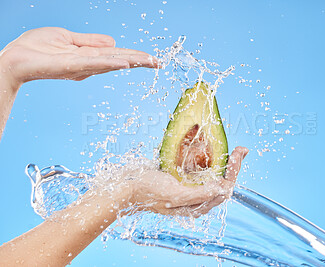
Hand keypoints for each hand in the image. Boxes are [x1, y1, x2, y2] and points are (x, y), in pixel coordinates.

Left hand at [0, 27, 157, 85]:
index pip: (117, 54)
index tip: (152, 58)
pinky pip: (95, 64)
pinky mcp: (72, 66)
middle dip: (140, 61)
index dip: (135, 55)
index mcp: (89, 56)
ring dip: (132, 62)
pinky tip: (125, 63)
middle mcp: (89, 65)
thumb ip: (90, 40)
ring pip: (112, 63)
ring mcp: (82, 67)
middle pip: (119, 60)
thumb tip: (113, 42)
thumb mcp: (67, 37)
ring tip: (151, 62)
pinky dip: (111, 63)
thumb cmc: (36, 47)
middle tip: (160, 63)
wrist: (15, 57)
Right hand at [125, 146, 248, 216]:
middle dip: (232, 165)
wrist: (127, 187)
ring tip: (230, 148)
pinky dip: (208, 159)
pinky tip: (209, 148)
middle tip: (241, 149)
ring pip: (213, 175)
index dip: (234, 172)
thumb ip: (199, 194)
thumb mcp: (175, 194)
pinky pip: (201, 169)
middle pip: (222, 181)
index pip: (224, 189)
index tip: (238, 155)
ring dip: (222, 161)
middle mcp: (197, 198)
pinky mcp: (183, 179)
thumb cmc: (149, 192)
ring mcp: (190, 188)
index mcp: (198, 206)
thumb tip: (222, 189)